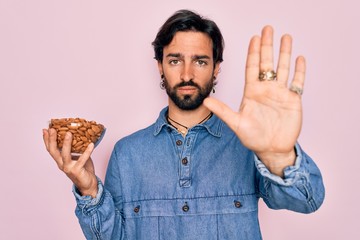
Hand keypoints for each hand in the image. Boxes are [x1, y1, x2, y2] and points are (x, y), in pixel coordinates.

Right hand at [43, 128, 97, 196]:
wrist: (88, 184)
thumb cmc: (83, 169)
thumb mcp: (77, 157)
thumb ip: (75, 148)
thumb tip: (78, 135)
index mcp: (60, 161)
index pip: (51, 149)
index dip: (47, 140)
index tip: (45, 130)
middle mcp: (62, 164)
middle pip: (53, 151)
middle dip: (52, 140)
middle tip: (52, 129)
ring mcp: (69, 168)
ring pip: (65, 155)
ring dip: (66, 143)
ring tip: (69, 134)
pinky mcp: (77, 171)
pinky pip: (83, 159)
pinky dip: (87, 151)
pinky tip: (91, 144)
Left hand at [204, 26, 304, 174]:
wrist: (271, 150)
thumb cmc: (253, 138)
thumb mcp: (236, 123)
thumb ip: (223, 111)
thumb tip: (205, 102)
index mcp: (252, 91)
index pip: (252, 67)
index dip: (253, 52)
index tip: (254, 37)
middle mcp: (266, 89)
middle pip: (267, 63)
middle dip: (267, 46)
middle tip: (267, 29)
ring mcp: (280, 93)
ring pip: (283, 68)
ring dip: (284, 53)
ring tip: (286, 37)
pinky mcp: (293, 100)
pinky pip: (297, 82)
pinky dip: (299, 71)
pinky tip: (300, 59)